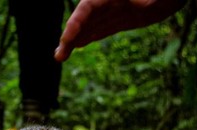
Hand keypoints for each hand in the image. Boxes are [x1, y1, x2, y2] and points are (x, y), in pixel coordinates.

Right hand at [55, 0, 185, 61]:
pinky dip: (88, 37)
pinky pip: (101, 28)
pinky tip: (77, 45)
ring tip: (60, 56)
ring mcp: (114, 10)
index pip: (87, 8)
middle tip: (58, 57)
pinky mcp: (122, 19)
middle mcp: (109, 0)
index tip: (67, 41)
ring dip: (74, 40)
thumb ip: (137, 3)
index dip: (75, 24)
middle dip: (69, 37)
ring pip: (89, 26)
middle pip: (83, 19)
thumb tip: (137, 5)